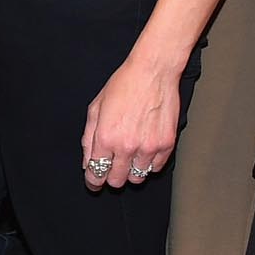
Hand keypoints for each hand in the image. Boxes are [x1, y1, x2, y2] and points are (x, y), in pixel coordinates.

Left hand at [80, 53, 181, 190]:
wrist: (153, 72)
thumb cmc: (123, 86)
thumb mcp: (95, 109)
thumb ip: (89, 138)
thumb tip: (88, 162)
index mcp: (106, 138)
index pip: (96, 173)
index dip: (93, 181)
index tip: (94, 182)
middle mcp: (127, 146)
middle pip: (117, 181)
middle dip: (111, 176)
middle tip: (112, 166)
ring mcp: (148, 147)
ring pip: (137, 178)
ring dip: (131, 171)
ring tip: (130, 156)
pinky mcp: (166, 144)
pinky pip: (156, 168)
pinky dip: (149, 164)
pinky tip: (144, 151)